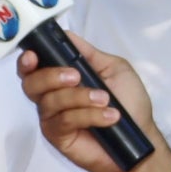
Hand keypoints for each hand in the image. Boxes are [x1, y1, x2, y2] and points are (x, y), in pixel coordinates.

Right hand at [17, 33, 157, 171]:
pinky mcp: (59, 137)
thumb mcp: (114, 69)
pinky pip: (63, 121)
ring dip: (79, 97)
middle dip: (50, 76)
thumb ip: (89, 54)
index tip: (33, 55)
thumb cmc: (130, 102)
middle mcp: (52, 96)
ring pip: (50, 101)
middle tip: (76, 77)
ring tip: (105, 99)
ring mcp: (53, 118)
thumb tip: (66, 34)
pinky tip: (108, 116)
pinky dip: (87, 115)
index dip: (28, 60)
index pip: (34, 67)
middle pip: (31, 83)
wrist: (142, 137)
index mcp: (62, 78)